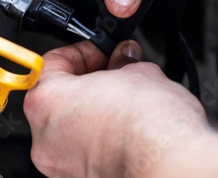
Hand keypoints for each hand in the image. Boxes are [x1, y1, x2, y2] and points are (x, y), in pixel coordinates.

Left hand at [24, 40, 208, 176]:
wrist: (171, 165)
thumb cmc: (150, 126)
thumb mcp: (140, 72)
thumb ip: (123, 62)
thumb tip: (124, 58)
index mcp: (47, 101)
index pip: (52, 63)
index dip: (82, 53)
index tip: (102, 53)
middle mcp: (45, 137)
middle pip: (58, 97)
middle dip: (88, 81)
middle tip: (115, 74)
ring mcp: (60, 164)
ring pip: (69, 126)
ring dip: (92, 111)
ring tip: (124, 104)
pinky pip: (82, 150)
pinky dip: (98, 138)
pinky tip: (124, 130)